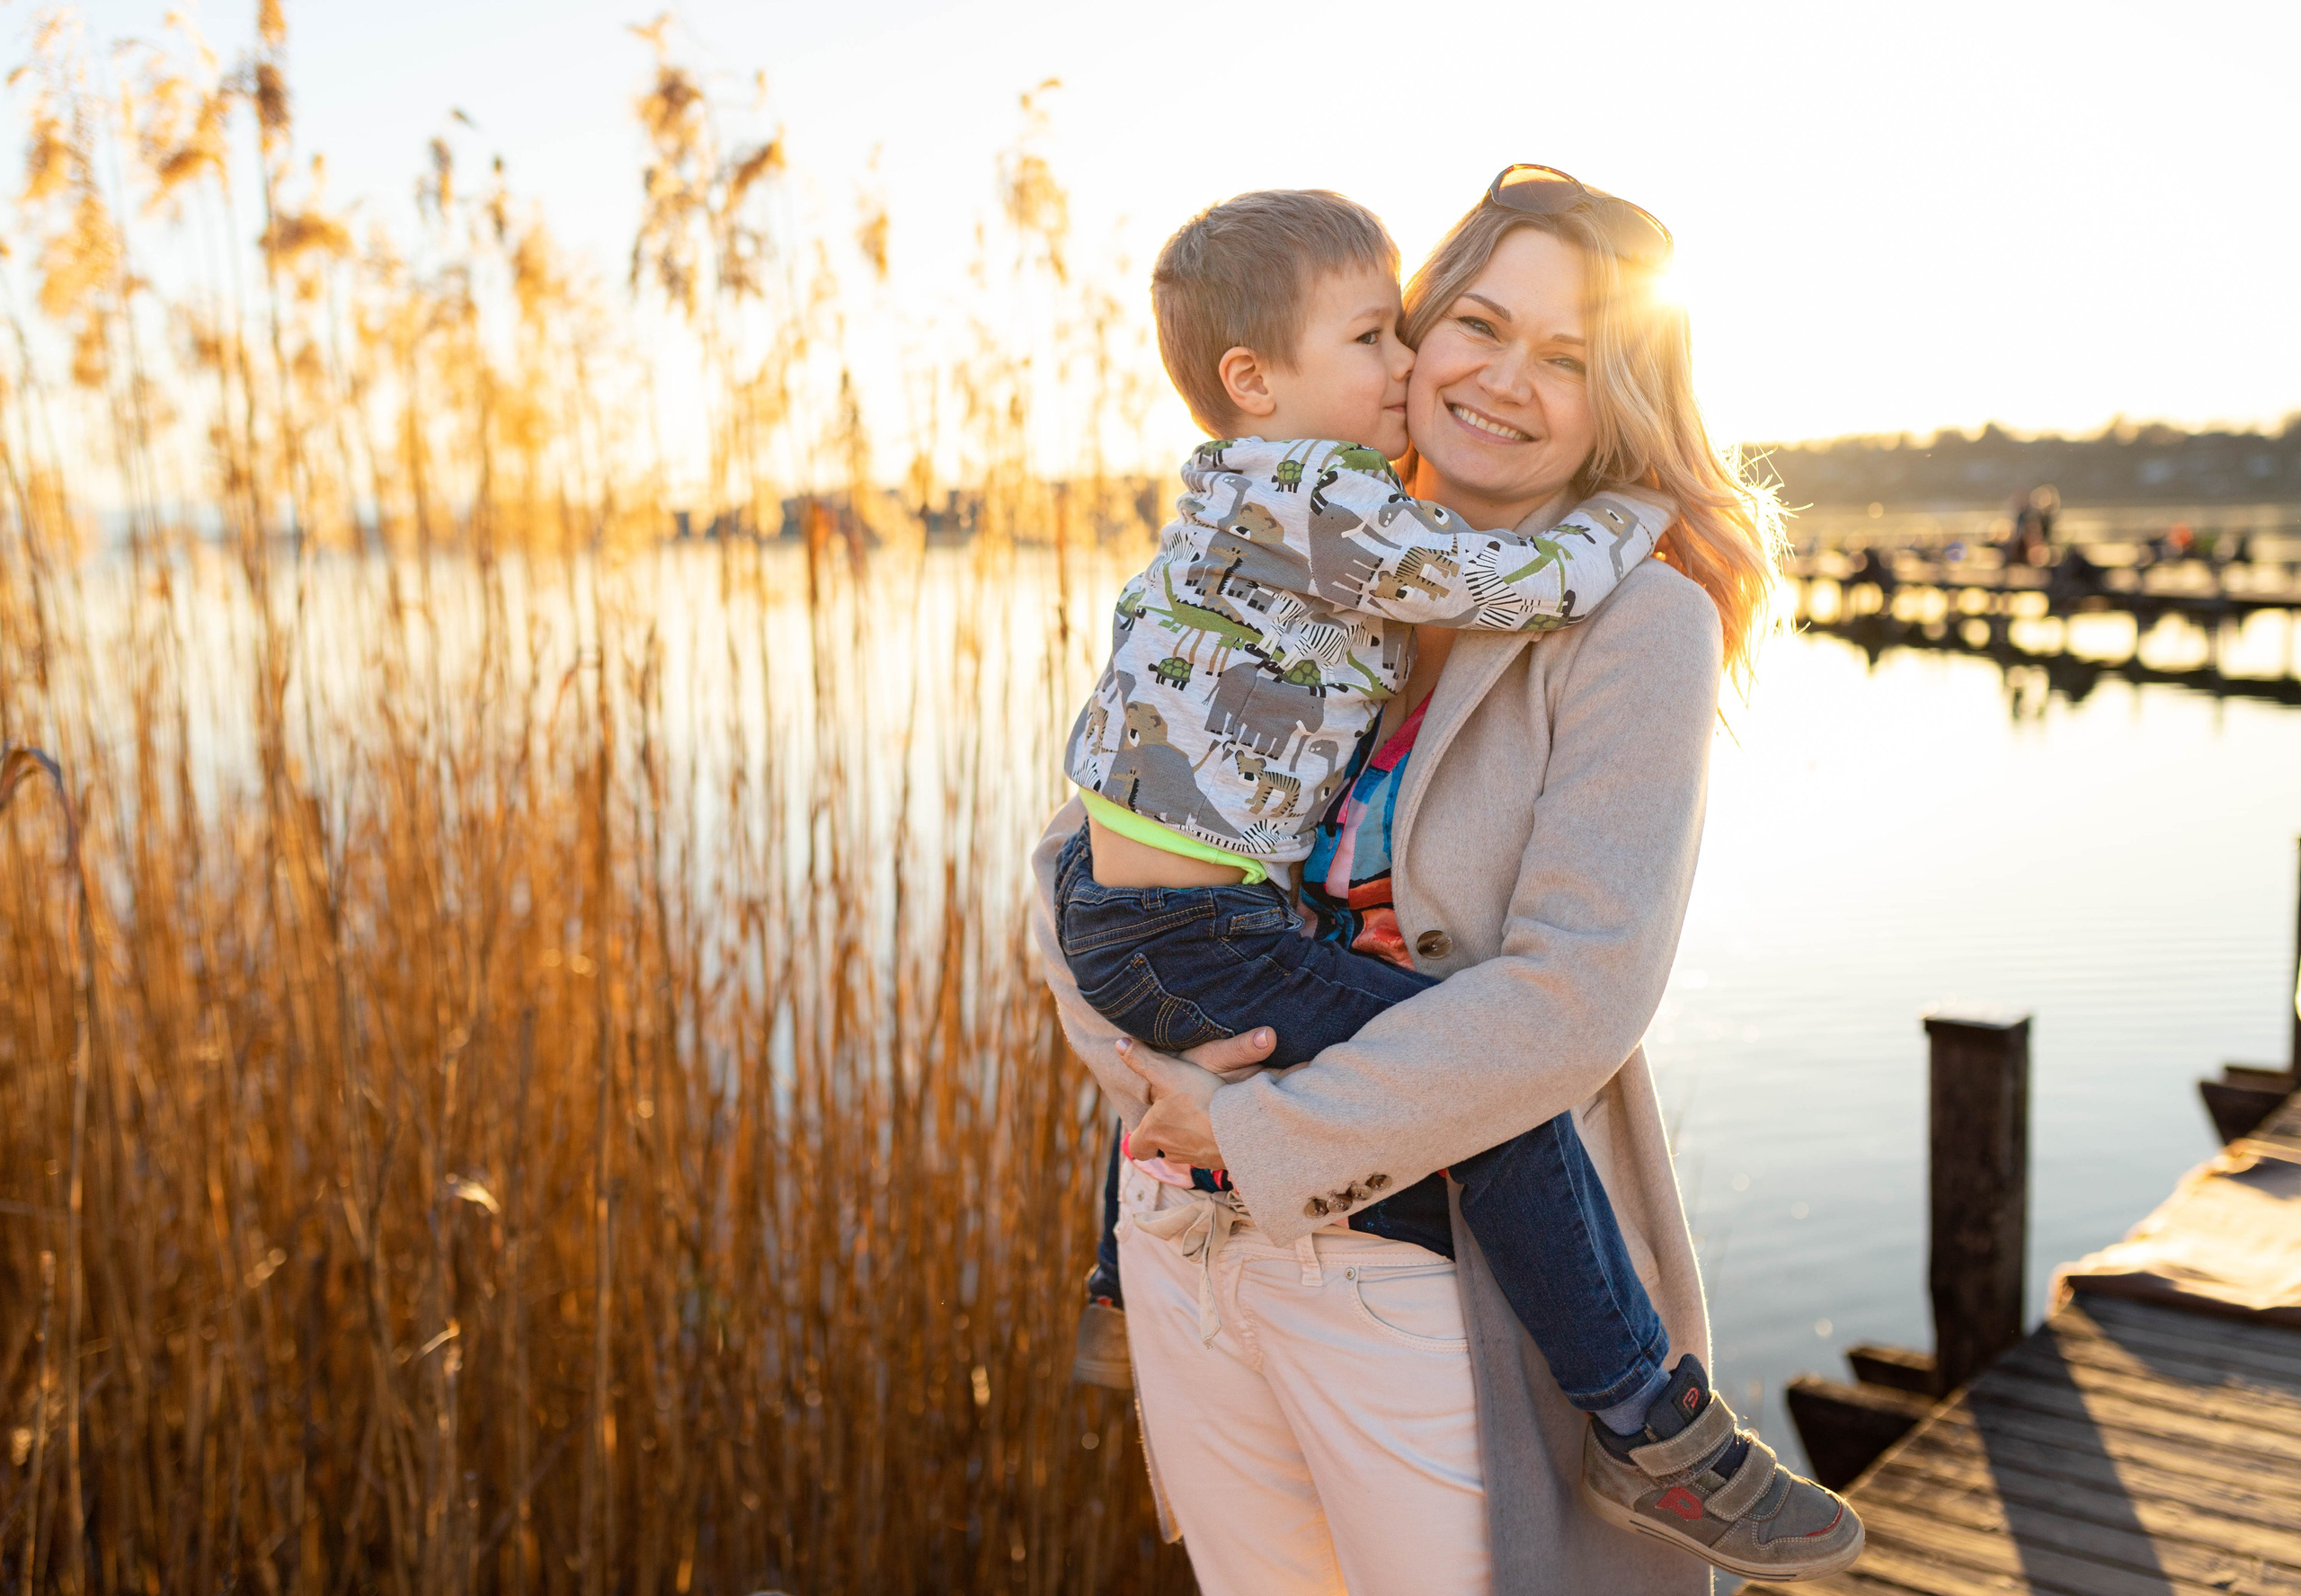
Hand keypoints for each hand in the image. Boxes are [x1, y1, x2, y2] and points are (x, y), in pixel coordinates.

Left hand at [1119, 1027, 1276, 1169]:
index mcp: (1153, 1133)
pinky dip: (1213, 1140)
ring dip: (1191, 1136)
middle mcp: (1172, 1151)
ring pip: (1186, 1150)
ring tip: (1201, 1115)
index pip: (1137, 1147)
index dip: (1139, 1138)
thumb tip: (1119, 1044)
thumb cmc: (1200, 1100)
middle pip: (1163, 1147)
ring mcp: (1197, 1159)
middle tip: (1176, 1115)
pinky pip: (1211, 1152)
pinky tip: (1222, 1125)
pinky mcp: (1220, 1160)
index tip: (1146, 1127)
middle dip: (1167, 1133)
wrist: (1241, 1127)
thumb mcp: (1168, 1073)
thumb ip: (1142, 1060)